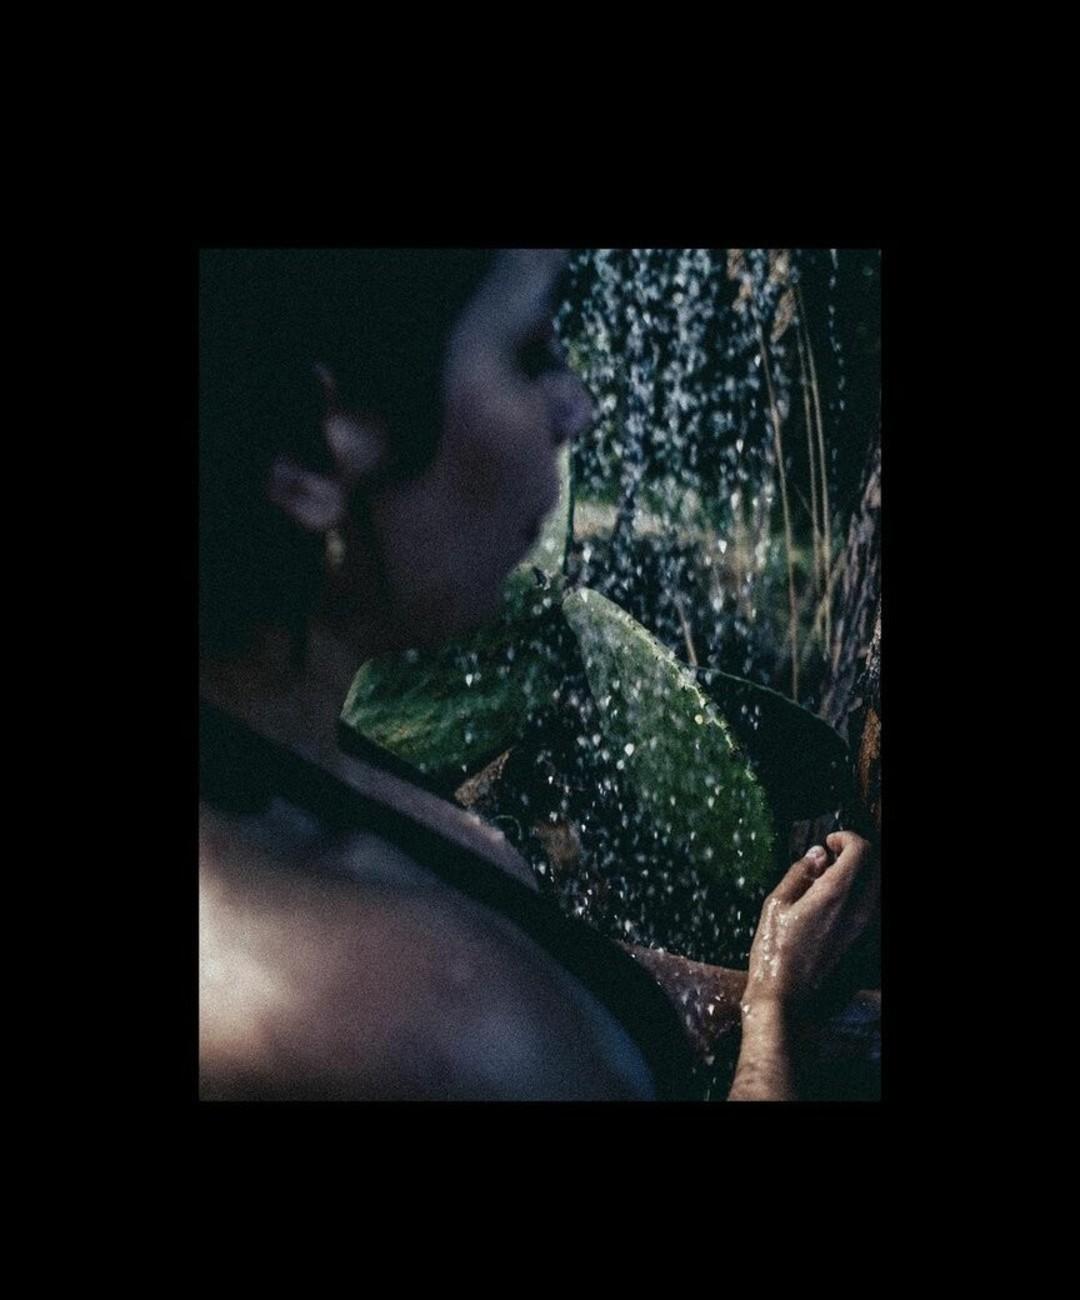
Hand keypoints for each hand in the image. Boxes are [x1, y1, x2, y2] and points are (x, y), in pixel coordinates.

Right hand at [743, 831, 877, 1017]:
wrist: (786, 995)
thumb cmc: (774, 949)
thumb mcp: (776, 903)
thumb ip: (799, 873)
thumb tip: (818, 854)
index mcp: (834, 894)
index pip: (861, 850)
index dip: (846, 837)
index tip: (828, 841)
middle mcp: (856, 908)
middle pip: (875, 865)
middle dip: (857, 851)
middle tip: (831, 853)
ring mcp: (861, 926)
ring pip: (875, 885)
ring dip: (859, 871)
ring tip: (829, 874)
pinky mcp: (859, 938)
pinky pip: (868, 903)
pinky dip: (857, 890)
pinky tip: (831, 897)